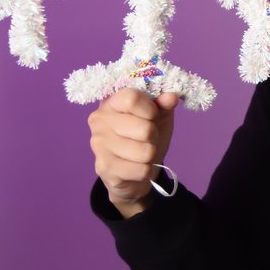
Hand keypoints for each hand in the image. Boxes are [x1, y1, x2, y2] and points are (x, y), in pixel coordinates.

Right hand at [88, 88, 178, 217]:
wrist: (133, 172)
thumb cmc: (145, 137)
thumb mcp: (157, 116)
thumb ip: (163, 104)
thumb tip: (171, 97)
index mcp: (111, 102)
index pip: (132, 99)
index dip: (151, 110)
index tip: (153, 116)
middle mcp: (99, 121)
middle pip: (144, 129)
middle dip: (154, 136)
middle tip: (147, 138)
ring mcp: (98, 145)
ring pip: (144, 152)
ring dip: (150, 154)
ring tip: (141, 152)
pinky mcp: (104, 168)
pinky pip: (141, 170)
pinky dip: (145, 170)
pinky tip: (136, 166)